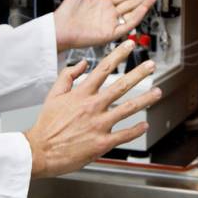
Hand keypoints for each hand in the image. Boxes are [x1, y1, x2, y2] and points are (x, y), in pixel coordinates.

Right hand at [24, 39, 160, 177]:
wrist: (40, 151)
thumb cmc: (47, 125)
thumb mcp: (53, 95)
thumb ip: (68, 76)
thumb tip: (82, 63)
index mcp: (81, 94)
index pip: (103, 69)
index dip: (118, 55)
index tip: (129, 45)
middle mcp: (92, 107)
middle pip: (121, 86)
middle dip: (138, 73)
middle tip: (151, 65)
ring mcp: (98, 125)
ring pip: (127, 108)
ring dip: (145, 99)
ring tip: (157, 92)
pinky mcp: (101, 143)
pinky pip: (124, 134)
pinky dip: (136, 130)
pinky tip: (144, 125)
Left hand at [52, 0, 161, 51]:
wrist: (59, 28)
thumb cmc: (67, 12)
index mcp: (105, 4)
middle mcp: (110, 14)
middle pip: (133, 3)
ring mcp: (111, 24)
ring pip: (132, 13)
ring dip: (144, 5)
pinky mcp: (110, 34)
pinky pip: (127, 25)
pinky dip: (136, 16)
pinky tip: (144, 7)